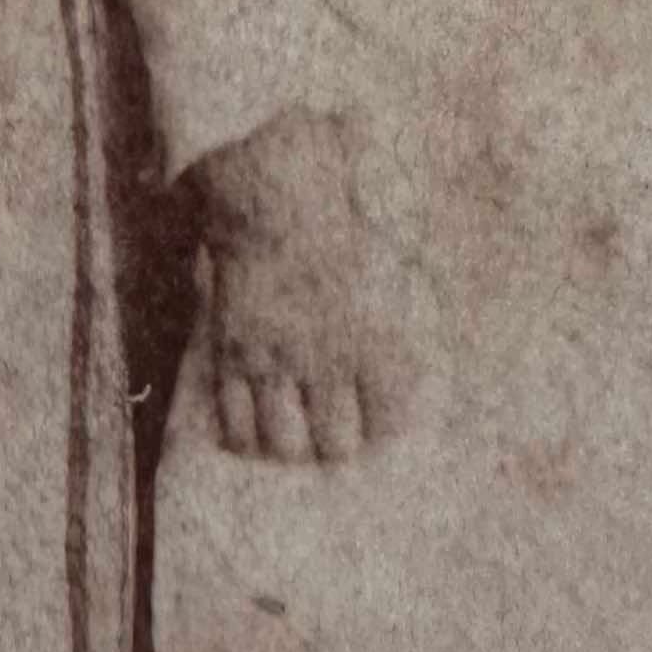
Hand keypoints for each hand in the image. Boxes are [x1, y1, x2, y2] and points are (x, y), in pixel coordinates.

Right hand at [192, 107, 419, 464]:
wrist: (279, 203)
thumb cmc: (346, 235)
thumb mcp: (394, 278)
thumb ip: (404, 334)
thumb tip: (419, 379)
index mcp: (375, 339)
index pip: (389, 421)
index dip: (383, 432)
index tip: (378, 426)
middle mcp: (325, 357)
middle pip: (334, 446)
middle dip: (335, 448)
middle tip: (332, 437)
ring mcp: (275, 358)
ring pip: (281, 443)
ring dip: (290, 446)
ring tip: (294, 437)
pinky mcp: (233, 354)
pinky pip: (233, 423)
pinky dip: (244, 436)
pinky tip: (255, 429)